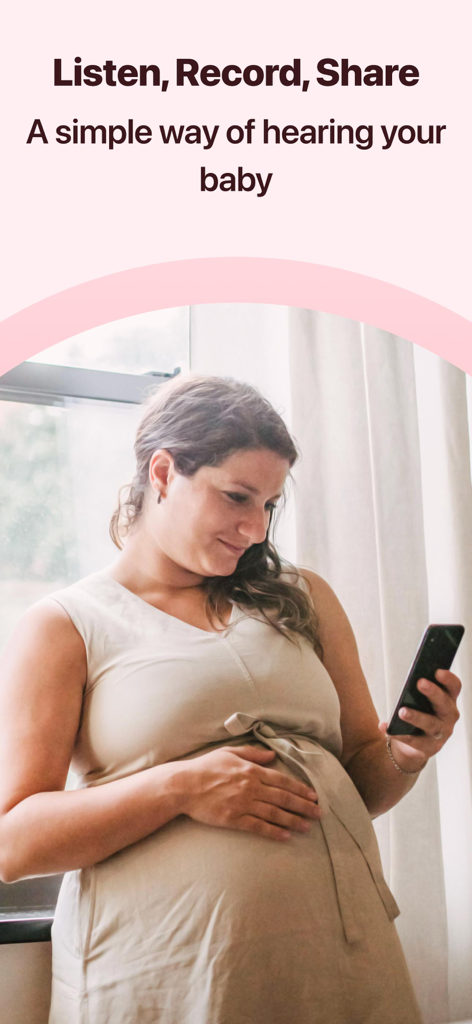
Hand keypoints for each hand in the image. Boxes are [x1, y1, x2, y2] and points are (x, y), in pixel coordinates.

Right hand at [179, 744, 321, 841]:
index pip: (282, 781)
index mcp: (251, 770)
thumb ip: (253, 753)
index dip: (300, 789)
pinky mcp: (234, 819)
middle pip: (283, 798)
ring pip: (275, 813)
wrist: (184, 785)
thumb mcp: (230, 752)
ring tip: (308, 827)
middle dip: (304, 806)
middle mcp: (251, 787)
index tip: (314, 795)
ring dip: (294, 821)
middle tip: (319, 813)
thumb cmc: (206, 766)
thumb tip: (273, 755)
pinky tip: (286, 836)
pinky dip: (274, 832)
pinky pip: (258, 826)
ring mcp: (243, 804)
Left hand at [378, 669, 461, 770]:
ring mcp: (440, 733)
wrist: (415, 743)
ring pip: (431, 724)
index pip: (454, 687)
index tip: (438, 670)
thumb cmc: (419, 712)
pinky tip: (385, 727)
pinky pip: (413, 741)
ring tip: (401, 711)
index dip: (448, 679)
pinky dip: (398, 734)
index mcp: (449, 700)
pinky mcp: (428, 747)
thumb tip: (410, 679)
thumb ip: (419, 690)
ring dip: (416, 716)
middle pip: (444, 703)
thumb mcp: (421, 700)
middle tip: (420, 682)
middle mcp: (449, 716)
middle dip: (433, 692)